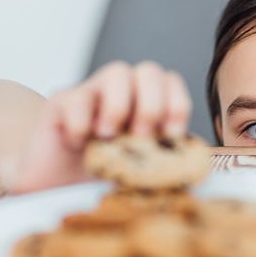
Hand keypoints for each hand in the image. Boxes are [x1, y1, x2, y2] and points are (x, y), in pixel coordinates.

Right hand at [11, 61, 191, 192]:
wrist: (60, 185)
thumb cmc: (107, 173)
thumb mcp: (143, 169)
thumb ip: (166, 160)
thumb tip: (196, 168)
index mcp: (147, 102)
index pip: (172, 83)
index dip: (177, 105)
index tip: (172, 135)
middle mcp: (124, 91)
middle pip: (149, 71)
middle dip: (151, 105)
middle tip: (141, 137)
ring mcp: (92, 91)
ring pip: (117, 71)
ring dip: (119, 107)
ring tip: (109, 137)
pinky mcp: (61, 101)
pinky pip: (76, 97)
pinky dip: (81, 124)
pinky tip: (79, 144)